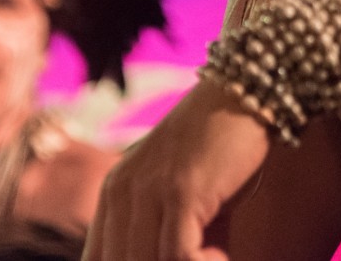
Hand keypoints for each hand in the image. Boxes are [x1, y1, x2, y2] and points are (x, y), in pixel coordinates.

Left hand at [82, 78, 272, 260]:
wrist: (242, 95)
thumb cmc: (217, 152)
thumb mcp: (177, 194)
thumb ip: (164, 235)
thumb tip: (184, 259)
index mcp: (113, 193)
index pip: (98, 259)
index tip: (165, 258)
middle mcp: (121, 191)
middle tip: (198, 256)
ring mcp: (148, 190)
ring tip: (215, 256)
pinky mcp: (181, 191)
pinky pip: (180, 256)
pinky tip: (221, 254)